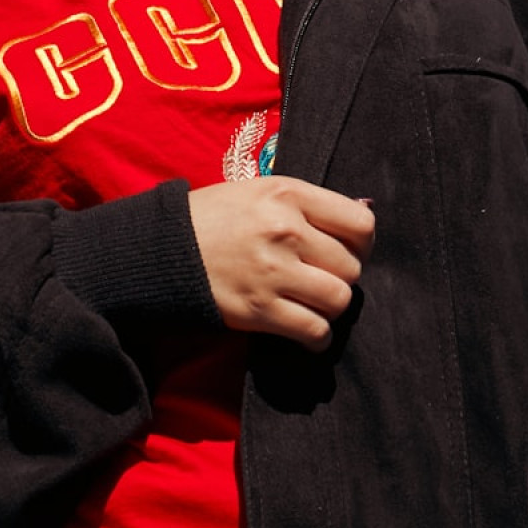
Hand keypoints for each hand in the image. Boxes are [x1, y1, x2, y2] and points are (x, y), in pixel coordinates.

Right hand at [188, 178, 374, 351]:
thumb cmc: (214, 216)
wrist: (164, 249)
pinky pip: (315, 330)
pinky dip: (317, 336)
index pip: (360, 223)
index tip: (348, 250)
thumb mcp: (260, 191)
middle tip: (321, 276)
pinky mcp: (259, 310)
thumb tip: (364, 213)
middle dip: (341, 275)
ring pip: (339, 299)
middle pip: (351, 266)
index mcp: (287, 194)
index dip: (362, 242)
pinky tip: (307, 329)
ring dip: (330, 305)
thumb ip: (309, 204)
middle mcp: (285, 230)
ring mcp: (273, 272)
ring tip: (312, 301)